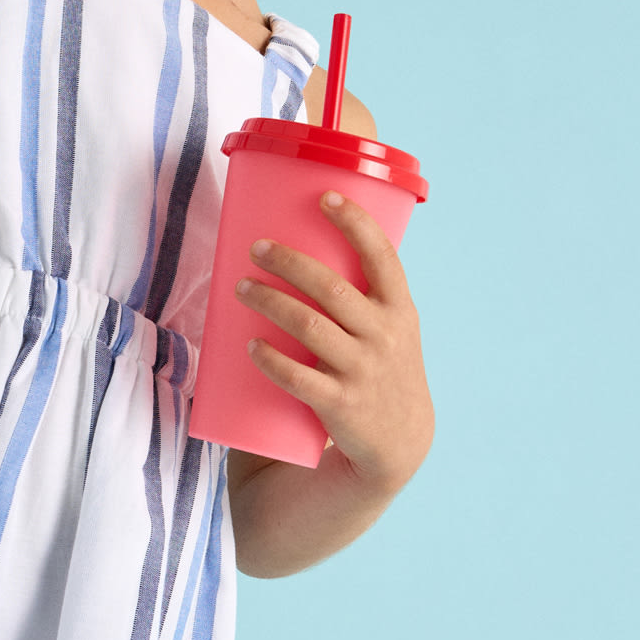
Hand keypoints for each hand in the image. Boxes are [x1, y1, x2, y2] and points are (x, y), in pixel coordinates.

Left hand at [234, 191, 433, 492]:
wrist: (400, 443)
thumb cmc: (382, 370)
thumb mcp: (392, 330)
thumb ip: (362, 297)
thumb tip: (304, 248)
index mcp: (399, 310)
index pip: (382, 256)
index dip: (355, 223)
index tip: (325, 197)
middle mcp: (384, 336)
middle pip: (330, 287)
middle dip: (289, 261)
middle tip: (256, 248)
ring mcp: (362, 370)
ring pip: (307, 326)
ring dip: (269, 301)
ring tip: (240, 287)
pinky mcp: (340, 405)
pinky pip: (298, 378)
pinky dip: (271, 360)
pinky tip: (249, 346)